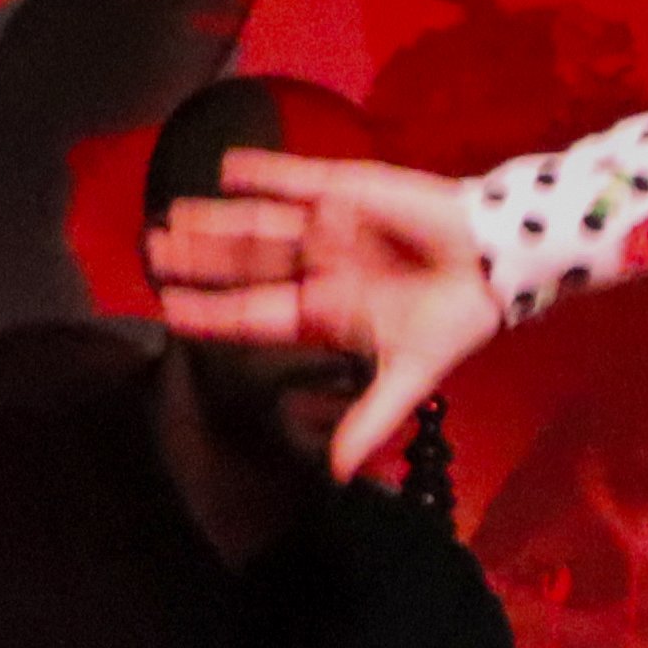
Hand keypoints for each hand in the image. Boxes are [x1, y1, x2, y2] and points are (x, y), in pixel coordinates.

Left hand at [146, 147, 502, 484]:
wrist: (498, 266)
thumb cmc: (455, 319)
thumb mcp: (409, 377)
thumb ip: (369, 419)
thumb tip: (337, 477)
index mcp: (325, 311)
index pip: (254, 314)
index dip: (212, 312)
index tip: (167, 309)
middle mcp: (317, 268)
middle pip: (245, 265)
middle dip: (198, 260)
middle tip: (150, 252)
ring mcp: (327, 227)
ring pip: (259, 224)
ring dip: (215, 220)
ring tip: (171, 216)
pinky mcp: (347, 189)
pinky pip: (295, 180)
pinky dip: (263, 174)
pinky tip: (226, 170)